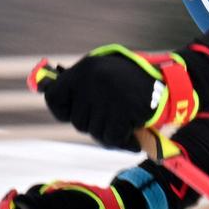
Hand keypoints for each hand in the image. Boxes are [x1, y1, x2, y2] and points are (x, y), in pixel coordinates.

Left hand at [33, 45, 202, 149]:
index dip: (63, 111)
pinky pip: (111, 139)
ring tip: (125, 117)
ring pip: (94, 133)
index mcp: (84, 69)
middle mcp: (92, 80)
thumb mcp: (100, 72)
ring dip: (110, 132)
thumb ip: (76, 84)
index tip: (75, 111)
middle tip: (114, 110)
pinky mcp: (123, 111)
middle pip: (77, 122)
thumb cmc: (131, 81)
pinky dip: (123, 140)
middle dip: (94, 123)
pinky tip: (133, 129)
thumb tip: (40, 86)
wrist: (169, 83)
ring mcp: (107, 96)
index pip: (53, 98)